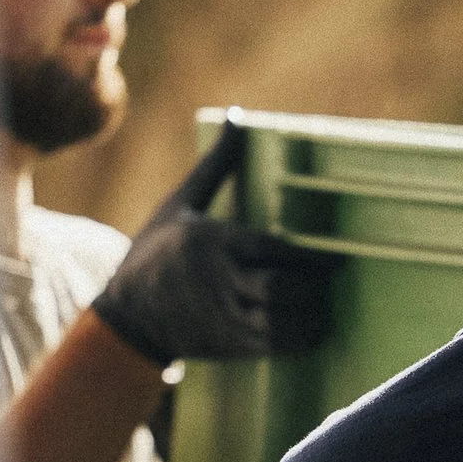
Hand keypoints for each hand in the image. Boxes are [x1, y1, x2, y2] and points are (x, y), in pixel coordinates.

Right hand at [92, 123, 332, 365]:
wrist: (126, 314)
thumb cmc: (155, 250)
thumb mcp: (179, 204)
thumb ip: (216, 165)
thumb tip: (238, 116)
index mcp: (207, 240)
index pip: (271, 249)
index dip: (310, 259)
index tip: (336, 260)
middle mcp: (213, 279)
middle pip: (281, 286)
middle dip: (315, 287)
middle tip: (335, 281)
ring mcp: (218, 315)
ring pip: (280, 317)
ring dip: (313, 315)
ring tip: (330, 307)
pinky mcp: (223, 344)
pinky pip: (272, 344)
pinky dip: (299, 339)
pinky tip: (315, 330)